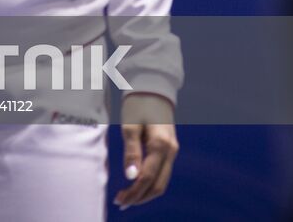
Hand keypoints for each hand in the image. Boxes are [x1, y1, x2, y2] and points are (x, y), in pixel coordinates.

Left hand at [115, 93, 178, 209]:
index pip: (148, 178)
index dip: (134, 192)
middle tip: (121, 202)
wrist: (153, 89)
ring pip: (162, 181)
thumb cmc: (137, 105)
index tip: (119, 200)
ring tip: (127, 197)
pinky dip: (150, 183)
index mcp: (161, 146)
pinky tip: (136, 185)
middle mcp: (171, 151)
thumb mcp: (130, 126)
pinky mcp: (169, 149)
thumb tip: (131, 177)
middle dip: (140, 197)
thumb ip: (131, 152)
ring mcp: (172, 151)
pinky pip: (162, 173)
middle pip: (159, 185)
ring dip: (145, 192)